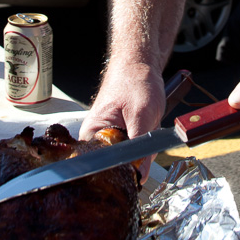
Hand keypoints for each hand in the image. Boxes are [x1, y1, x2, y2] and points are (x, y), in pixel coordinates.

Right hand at [79, 62, 165, 178]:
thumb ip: (140, 148)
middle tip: (142, 124)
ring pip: (133, 153)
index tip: (137, 158)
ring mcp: (111, 134)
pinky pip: (138, 144)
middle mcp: (97, 136)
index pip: (103, 166)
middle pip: (120, 162)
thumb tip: (139, 176)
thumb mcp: (141, 116)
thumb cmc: (135, 80)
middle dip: (139, 149)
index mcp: (92, 133)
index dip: (123, 167)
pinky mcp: (123, 132)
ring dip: (146, 140)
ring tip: (144, 117)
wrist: (140, 63)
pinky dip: (147, 134)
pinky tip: (146, 119)